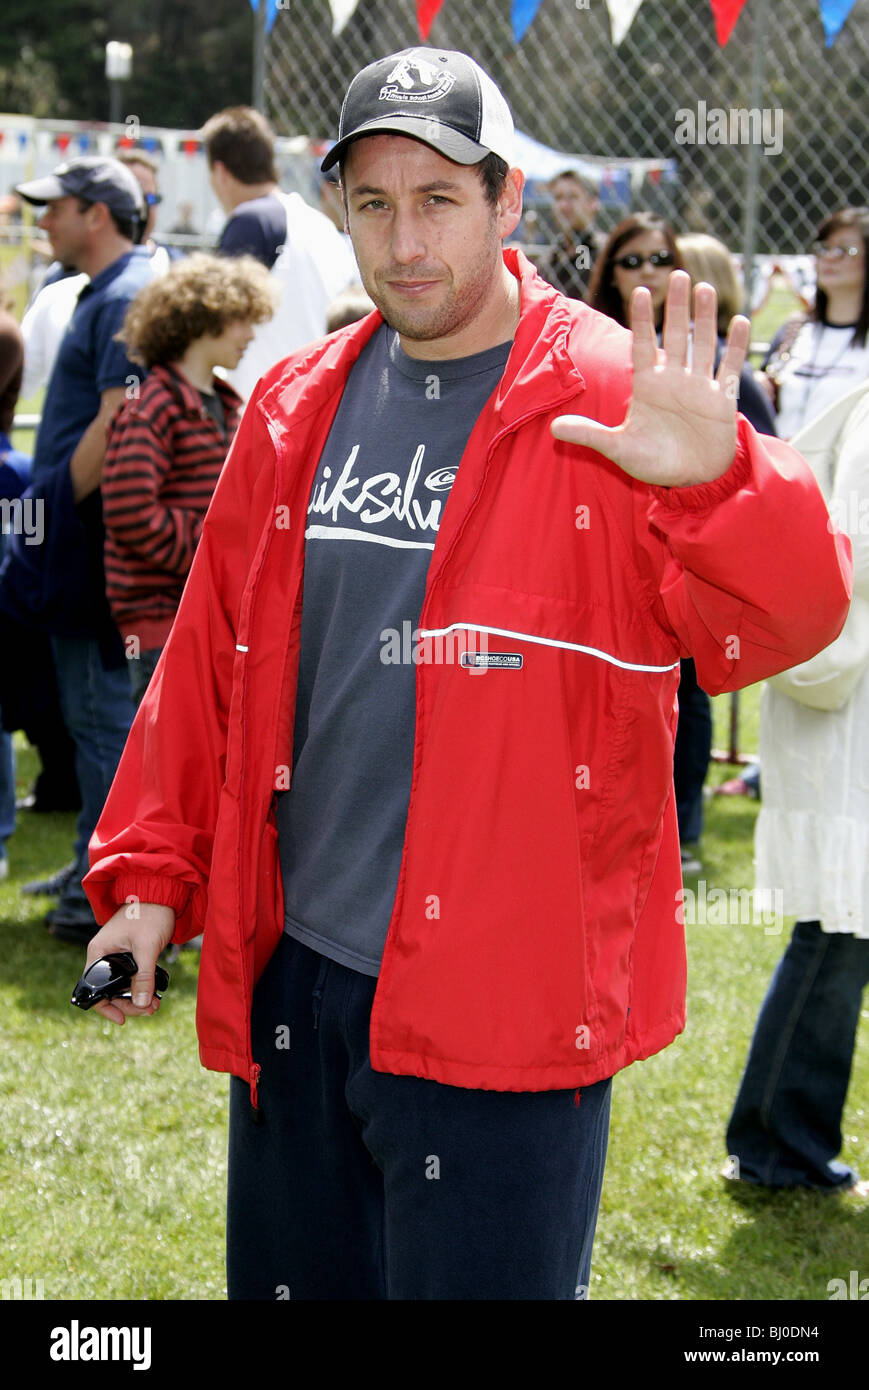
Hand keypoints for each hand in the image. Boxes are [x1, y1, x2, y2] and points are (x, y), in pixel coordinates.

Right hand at [84, 903, 175, 1025]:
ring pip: (122, 987)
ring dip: (137, 998)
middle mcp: (103, 956)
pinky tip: (154, 996)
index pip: (94, 990)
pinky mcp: (130, 955)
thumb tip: (142, 1005)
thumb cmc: (150, 914)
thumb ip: (143, 977)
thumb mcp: (146, 948)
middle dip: (129, 1004)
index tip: (122, 1020)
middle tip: (149, 1011)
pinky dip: (141, 988)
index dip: (106, 1007)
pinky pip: (131, 978)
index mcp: (98, 953)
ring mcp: (116, 956)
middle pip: (109, 991)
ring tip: (155, 1006)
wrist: (162, 893)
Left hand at [551, 271, 750, 487]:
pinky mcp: (722, 400)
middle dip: (675, 307)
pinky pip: (729, 368)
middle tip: (676, 273)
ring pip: (702, 344)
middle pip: (674, 336)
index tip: (639, 292)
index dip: (641, 320)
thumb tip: (553, 428)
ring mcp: (699, 387)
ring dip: (704, 318)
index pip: (642, 346)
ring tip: (704, 288)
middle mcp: (674, 380)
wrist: (690, 480)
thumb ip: (590, 436)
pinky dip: (735, 347)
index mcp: (648, 386)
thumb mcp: (619, 449)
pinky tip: (740, 321)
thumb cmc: (654, 462)